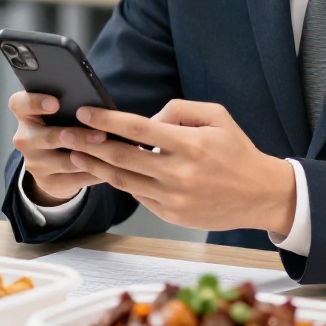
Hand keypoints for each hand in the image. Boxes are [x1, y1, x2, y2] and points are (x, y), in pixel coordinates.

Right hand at [9, 91, 101, 205]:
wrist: (52, 164)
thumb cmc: (62, 126)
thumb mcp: (61, 114)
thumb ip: (72, 108)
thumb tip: (99, 108)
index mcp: (25, 115)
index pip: (19, 104)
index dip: (34, 102)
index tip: (55, 103)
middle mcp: (24, 139)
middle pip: (46, 137)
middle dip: (76, 136)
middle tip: (101, 135)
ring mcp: (34, 163)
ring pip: (64, 162)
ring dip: (90, 158)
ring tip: (113, 153)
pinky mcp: (47, 183)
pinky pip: (74, 180)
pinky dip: (94, 173)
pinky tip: (110, 168)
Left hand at [62, 99, 295, 234]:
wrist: (261, 195)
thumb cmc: (238, 152)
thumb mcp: (216, 117)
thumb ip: (179, 110)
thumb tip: (148, 120)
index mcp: (188, 145)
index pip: (137, 130)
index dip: (107, 120)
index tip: (85, 112)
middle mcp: (177, 173)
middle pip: (121, 157)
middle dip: (88, 144)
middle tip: (65, 134)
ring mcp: (173, 198)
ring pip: (123, 180)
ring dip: (95, 166)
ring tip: (75, 154)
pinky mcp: (171, 215)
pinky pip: (138, 196)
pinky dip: (120, 182)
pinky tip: (105, 171)